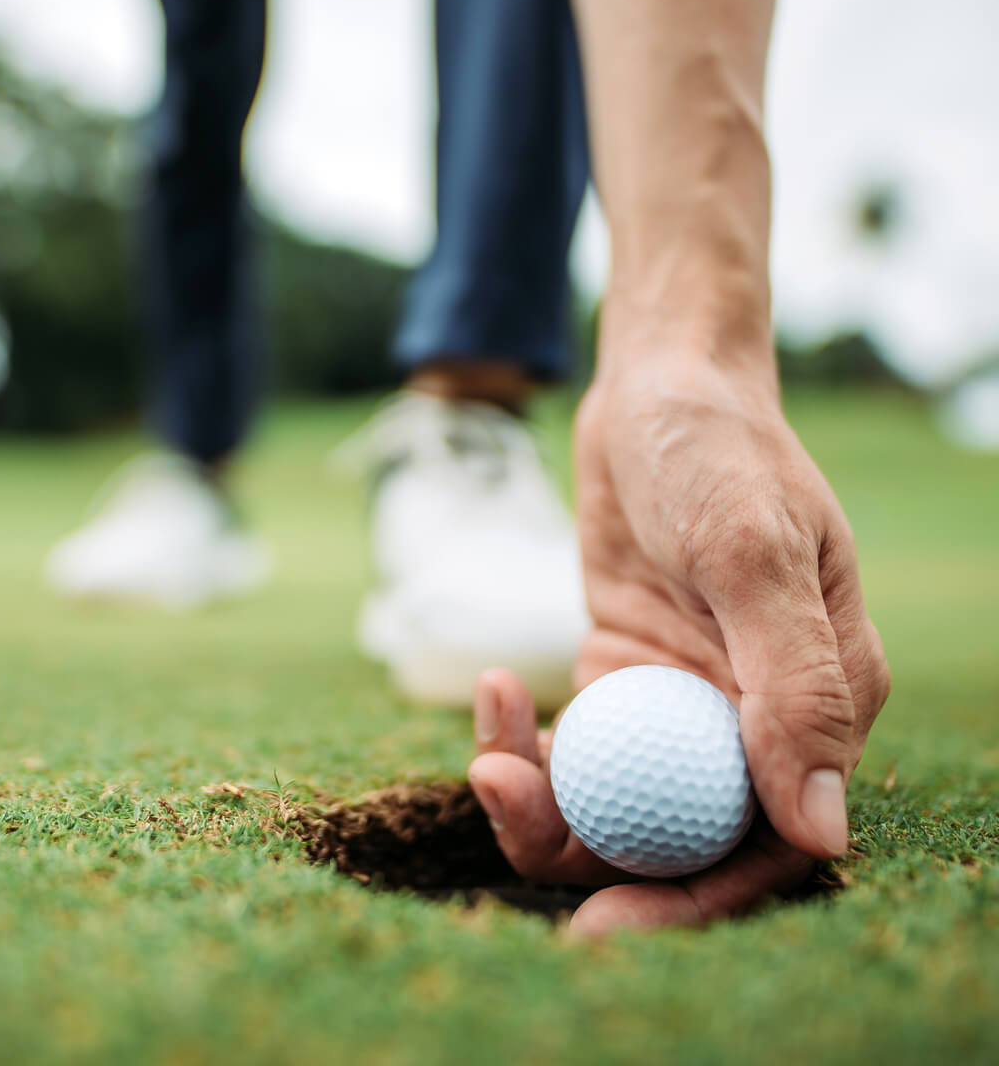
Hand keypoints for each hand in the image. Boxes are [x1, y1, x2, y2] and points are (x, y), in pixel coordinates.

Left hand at [468, 352, 889, 933]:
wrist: (657, 388)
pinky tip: (490, 687)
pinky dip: (520, 739)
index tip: (606, 924)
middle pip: (679, 838)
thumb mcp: (755, 552)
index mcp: (817, 706)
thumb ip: (793, 686)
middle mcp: (751, 721)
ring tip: (490, 754)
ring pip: (611, 803)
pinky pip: (568, 747)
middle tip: (515, 849)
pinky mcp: (619, 678)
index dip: (694, 900)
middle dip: (598, 870)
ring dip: (541, 801)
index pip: (768, 843)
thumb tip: (822, 832)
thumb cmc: (718, 451)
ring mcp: (679, 704)